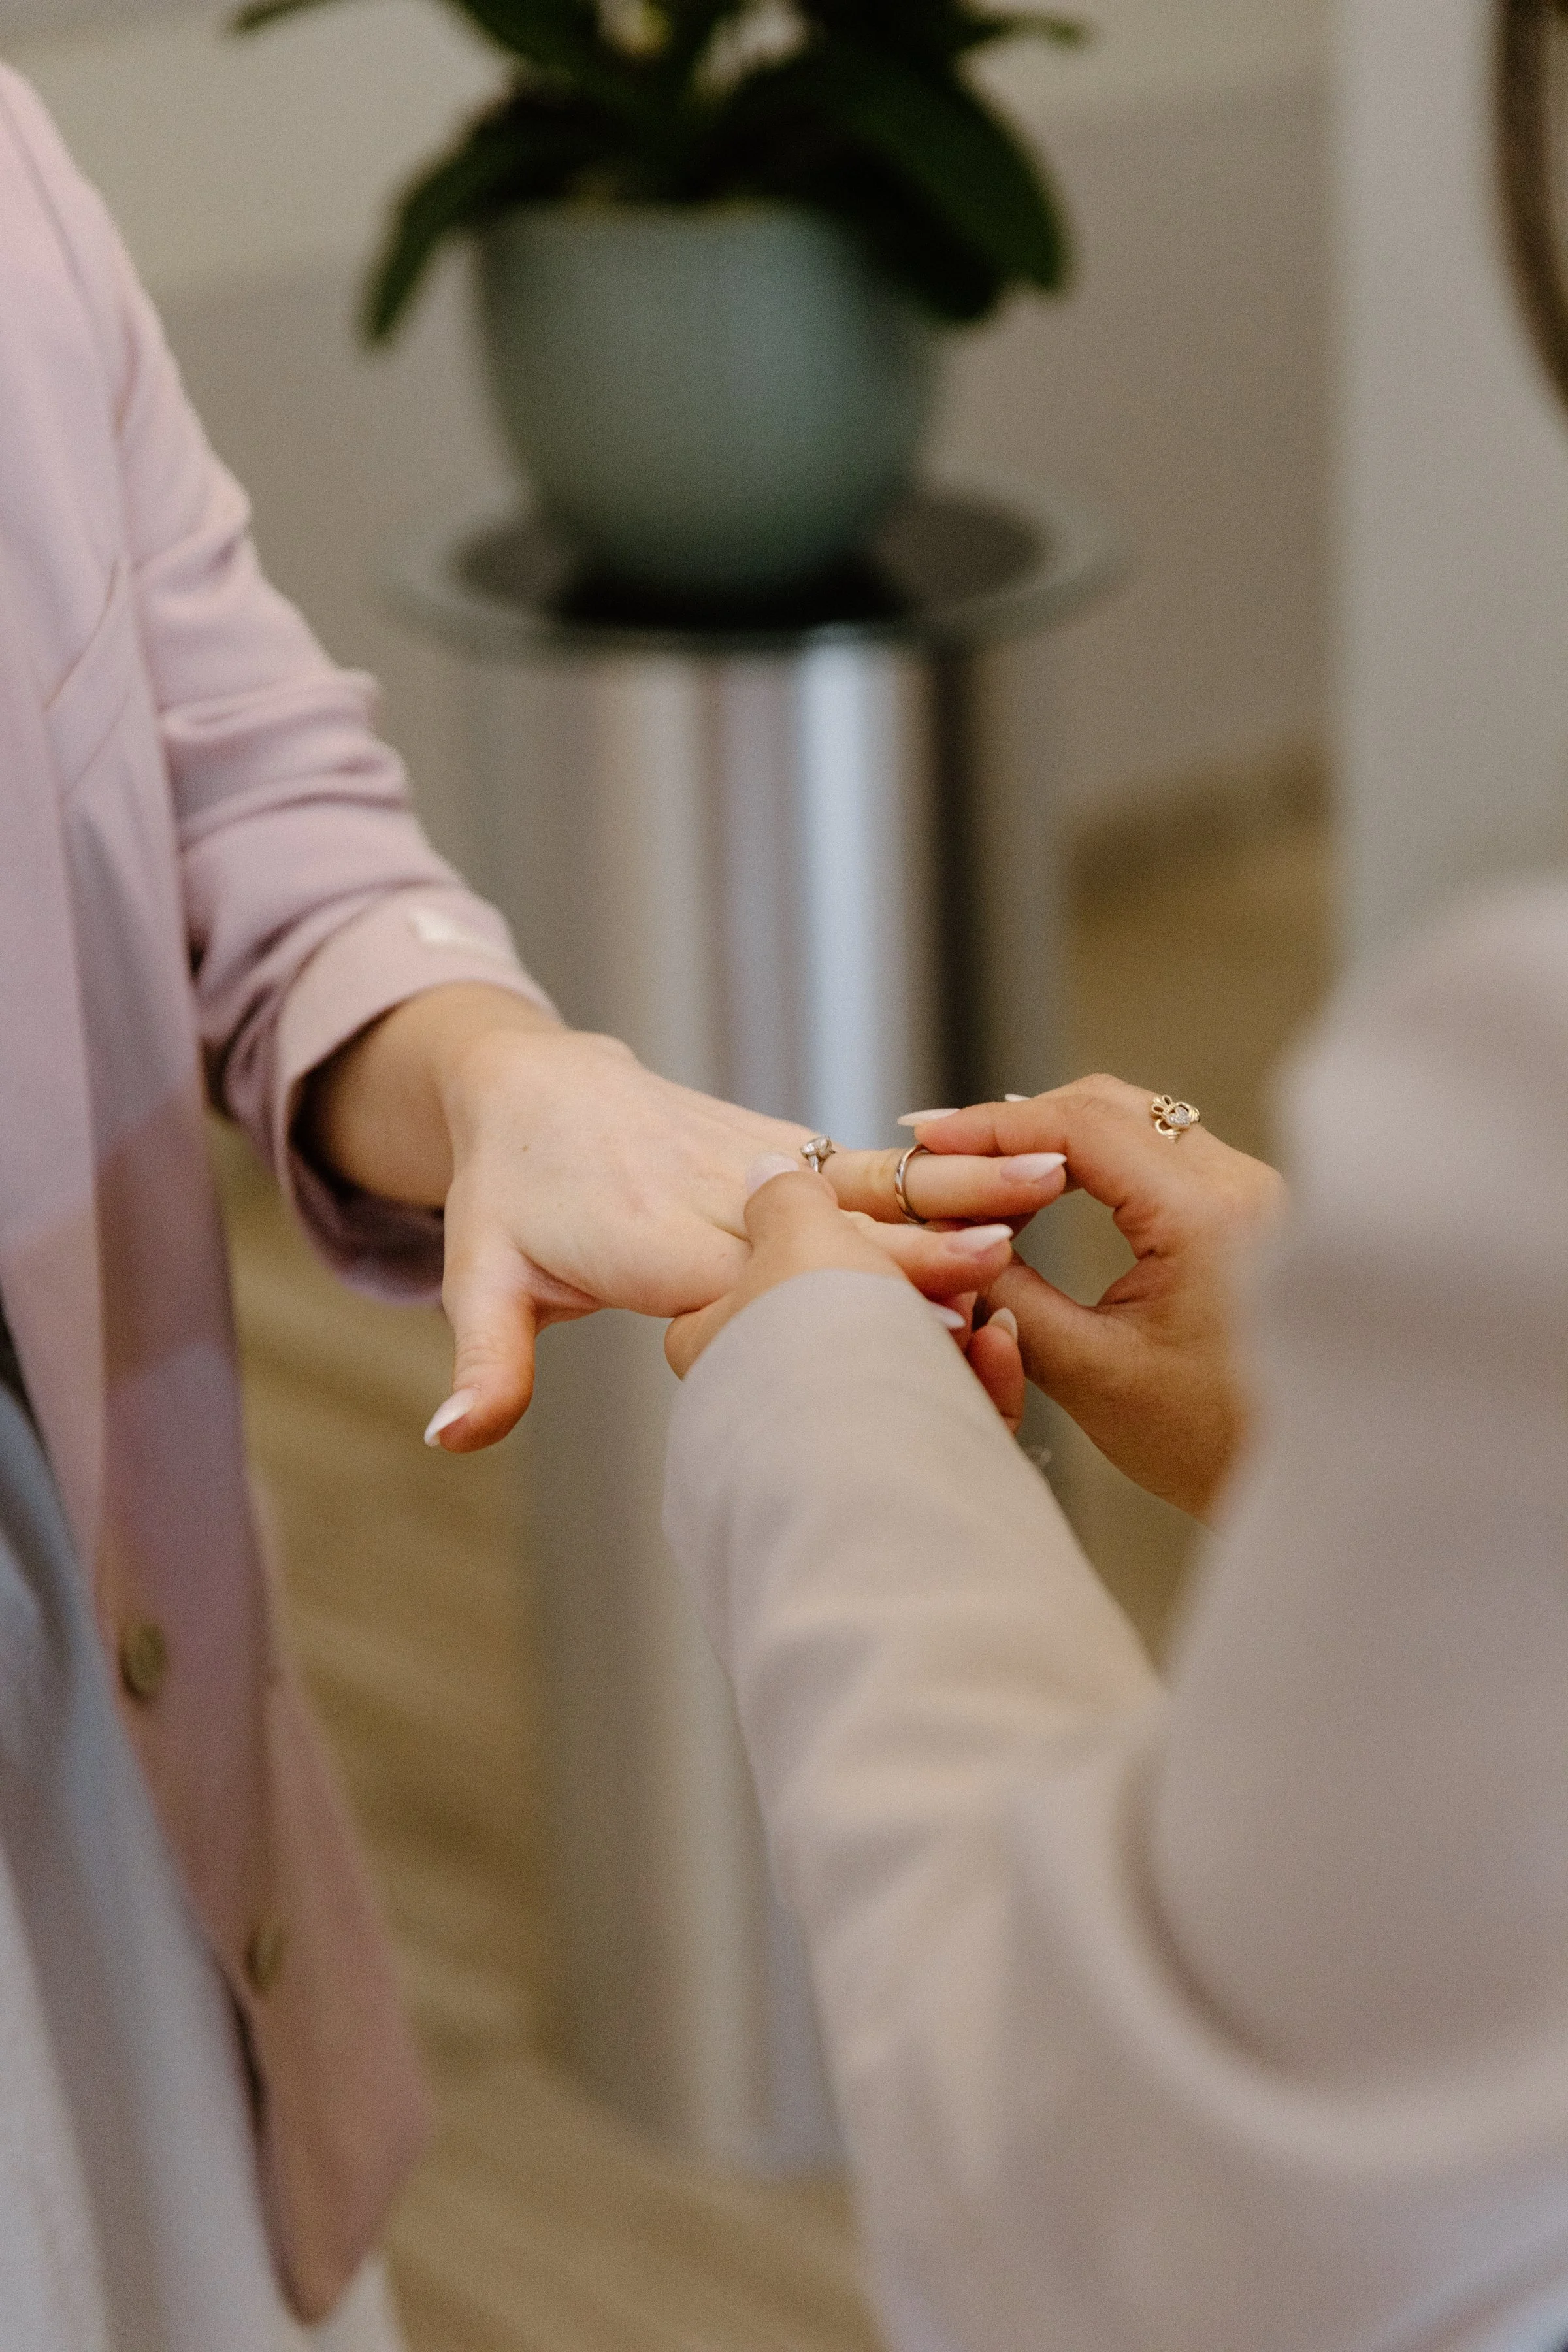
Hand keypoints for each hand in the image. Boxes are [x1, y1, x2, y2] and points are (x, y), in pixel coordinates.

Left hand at [305, 986, 1066, 1447]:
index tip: (904, 1313)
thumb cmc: (504, 1194)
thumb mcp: (477, 1273)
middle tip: (1007, 1254)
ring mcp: (759, 1158)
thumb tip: (450, 1438)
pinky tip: (1024, 1171)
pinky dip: (942, 1168)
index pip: (759, 1275)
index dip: (834, 1298)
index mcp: (654, 1236)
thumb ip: (486, 1361)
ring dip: (956, 1179)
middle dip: (917, 1240)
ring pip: (869, 1175)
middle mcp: (719, 1190)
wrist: (526, 1085)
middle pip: (833, 1221)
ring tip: (1051, 1172)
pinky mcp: (783, 1146)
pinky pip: (867, 1161)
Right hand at [908, 1076, 1285, 1518]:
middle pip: (1110, 1106)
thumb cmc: (1213, 1445)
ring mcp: (1254, 1192)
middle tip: (944, 1150)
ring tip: (986, 1174)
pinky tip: (1048, 1191)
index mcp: (1206, 1216)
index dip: (992, 1123)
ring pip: (1138, 1123)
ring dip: (1058, 1140)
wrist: (1315, 1478)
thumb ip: (1012, 1296)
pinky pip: (1163, 1154)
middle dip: (1018, 1123)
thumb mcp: (1090, 1373)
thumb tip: (948, 1237)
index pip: (1083, 1126)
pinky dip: (1097, 1161)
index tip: (928, 1137)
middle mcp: (1242, 1184)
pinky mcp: (1251, 1211)